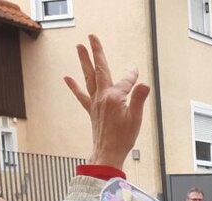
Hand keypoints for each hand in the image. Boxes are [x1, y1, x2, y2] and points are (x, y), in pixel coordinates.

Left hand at [64, 34, 150, 168]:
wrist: (108, 152)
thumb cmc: (123, 138)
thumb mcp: (136, 118)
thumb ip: (139, 98)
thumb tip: (144, 84)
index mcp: (114, 97)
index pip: (126, 82)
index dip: (133, 77)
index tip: (136, 71)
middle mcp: (102, 96)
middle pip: (100, 69)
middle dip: (96, 52)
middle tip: (91, 37)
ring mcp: (95, 102)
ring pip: (88, 77)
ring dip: (84, 61)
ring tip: (79, 47)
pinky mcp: (91, 110)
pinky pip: (81, 95)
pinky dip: (74, 86)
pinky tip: (67, 78)